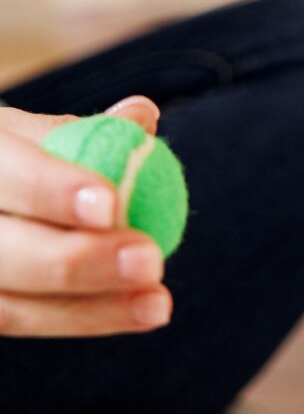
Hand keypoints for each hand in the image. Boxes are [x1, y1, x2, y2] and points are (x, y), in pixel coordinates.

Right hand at [0, 97, 173, 336]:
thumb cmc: (14, 160)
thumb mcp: (33, 135)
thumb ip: (87, 131)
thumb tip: (142, 114)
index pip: (5, 173)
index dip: (51, 189)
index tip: (110, 205)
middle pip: (2, 252)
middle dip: (79, 261)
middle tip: (150, 261)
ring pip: (8, 306)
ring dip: (91, 307)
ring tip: (157, 302)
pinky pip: (22, 320)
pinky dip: (84, 318)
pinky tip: (139, 312)